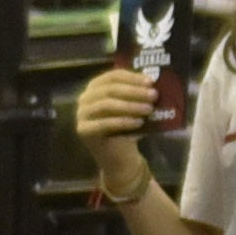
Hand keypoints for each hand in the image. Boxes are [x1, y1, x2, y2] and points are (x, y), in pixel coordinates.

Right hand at [72, 64, 163, 189]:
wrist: (119, 157)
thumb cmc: (127, 129)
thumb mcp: (134, 110)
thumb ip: (139, 97)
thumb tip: (154, 86)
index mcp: (96, 88)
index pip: (112, 76)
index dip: (131, 77)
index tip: (150, 81)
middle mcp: (85, 98)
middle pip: (109, 89)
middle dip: (134, 91)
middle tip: (154, 95)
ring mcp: (82, 114)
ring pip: (105, 104)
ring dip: (130, 105)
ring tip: (149, 109)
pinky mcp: (83, 130)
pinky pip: (103, 123)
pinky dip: (123, 122)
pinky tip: (139, 123)